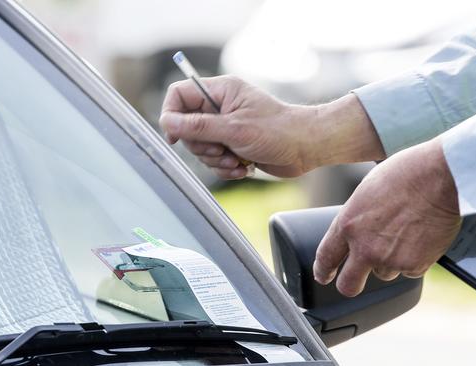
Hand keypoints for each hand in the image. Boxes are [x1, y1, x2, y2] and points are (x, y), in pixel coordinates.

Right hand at [160, 76, 384, 178]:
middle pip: (187, 127)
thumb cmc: (278, 131)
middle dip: (202, 146)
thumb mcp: (234, 129)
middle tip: (221, 150)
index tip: (176, 137)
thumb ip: (198, 126)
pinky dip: (226, 168)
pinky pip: (215, 160)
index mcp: (221, 91)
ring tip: (236, 160)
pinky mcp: (234, 146)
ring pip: (201, 148)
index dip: (172, 114)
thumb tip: (168, 122)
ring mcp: (227, 127)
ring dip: (216, 160)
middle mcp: (222, 107)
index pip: (180, 94)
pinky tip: (243, 168)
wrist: (306, 148)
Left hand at [313, 138, 461, 296]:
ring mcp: (390, 259)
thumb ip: (357, 219)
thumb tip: (357, 233)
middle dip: (349, 285)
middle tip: (354, 282)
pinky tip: (421, 237)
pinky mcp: (415, 265)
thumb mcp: (366, 192)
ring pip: (384, 273)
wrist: (440, 177)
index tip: (324, 275)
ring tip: (405, 233)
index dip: (322, 270)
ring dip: (390, 262)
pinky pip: (410, 270)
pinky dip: (414, 259)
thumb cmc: (405, 174)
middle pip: (349, 285)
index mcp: (348, 224)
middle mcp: (365, 246)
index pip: (326, 257)